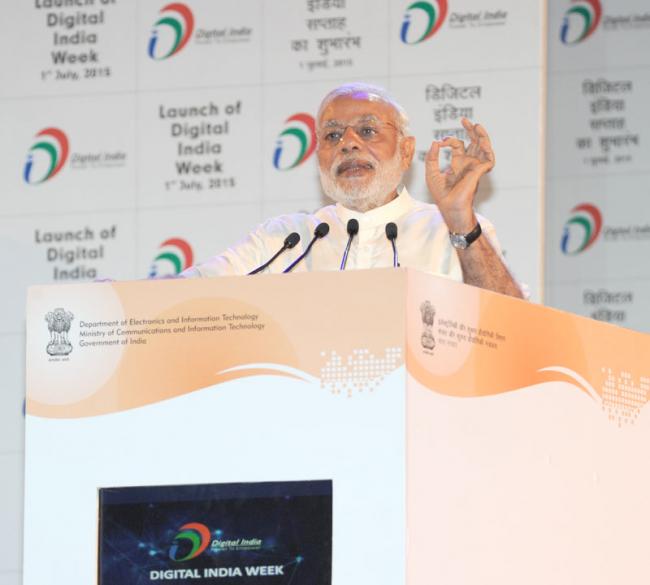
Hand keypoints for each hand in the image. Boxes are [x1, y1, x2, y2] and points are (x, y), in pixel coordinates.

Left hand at [425, 118, 494, 232]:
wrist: (449, 207)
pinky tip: (481, 142)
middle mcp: (468, 164)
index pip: (458, 145)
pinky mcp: (480, 172)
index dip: (450, 140)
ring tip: (476, 125)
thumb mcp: (431, 173)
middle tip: (464, 120)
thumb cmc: (441, 195)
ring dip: (482, 136)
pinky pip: (489, 158)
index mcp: (458, 163)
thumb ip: (432, 158)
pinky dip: (487, 149)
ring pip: (484, 147)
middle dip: (471, 130)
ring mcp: (475, 167)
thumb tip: (435, 142)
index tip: (441, 142)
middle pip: (474, 142)